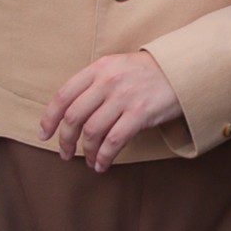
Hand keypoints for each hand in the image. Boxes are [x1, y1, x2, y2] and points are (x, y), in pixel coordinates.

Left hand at [40, 51, 182, 172]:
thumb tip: (73, 113)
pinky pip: (114, 141)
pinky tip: (103, 164)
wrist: (185, 69)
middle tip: (65, 153)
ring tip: (89, 160)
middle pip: (74, 117)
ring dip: (87, 152)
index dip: (49, 118)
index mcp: (99, 68)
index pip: (63, 95)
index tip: (45, 135)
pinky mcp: (140, 113)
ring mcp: (124, 97)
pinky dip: (104, 157)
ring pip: (92, 132)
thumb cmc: (150, 71)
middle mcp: (108, 81)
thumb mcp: (118, 66)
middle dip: (66, 140)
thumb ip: (95, 83)